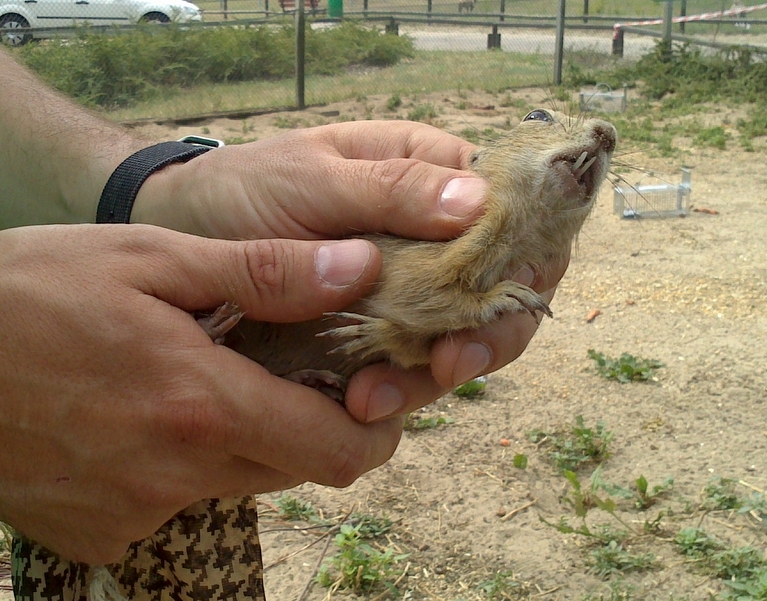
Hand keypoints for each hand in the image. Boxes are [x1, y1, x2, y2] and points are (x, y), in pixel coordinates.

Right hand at [0, 223, 402, 564]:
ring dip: (245, 437)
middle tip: (291, 371)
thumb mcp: (151, 259)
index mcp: (199, 406)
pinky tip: (146, 413)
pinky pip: (176, 502)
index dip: (374, 429)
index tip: (372, 396)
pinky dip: (184, 462)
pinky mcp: (96, 532)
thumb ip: (265, 272)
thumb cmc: (28, 292)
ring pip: (237, 482)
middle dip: (312, 427)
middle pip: (293, 469)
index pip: (336, 450)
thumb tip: (360, 268)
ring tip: (207, 378)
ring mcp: (131, 514)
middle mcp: (173, 476)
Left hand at [134, 121, 569, 422]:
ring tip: (377, 397)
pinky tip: (359, 404)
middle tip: (450, 365)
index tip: (498, 306)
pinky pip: (401, 368)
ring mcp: (401, 294)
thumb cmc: (246, 188)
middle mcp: (430, 240)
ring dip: (429, 376)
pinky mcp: (370, 338)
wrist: (177, 234)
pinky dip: (390, 391)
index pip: (514, 222)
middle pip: (497, 294)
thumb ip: (393, 188)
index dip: (524, 265)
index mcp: (432, 179)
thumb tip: (478, 201)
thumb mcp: (314, 175)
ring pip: (453, 341)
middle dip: (484, 337)